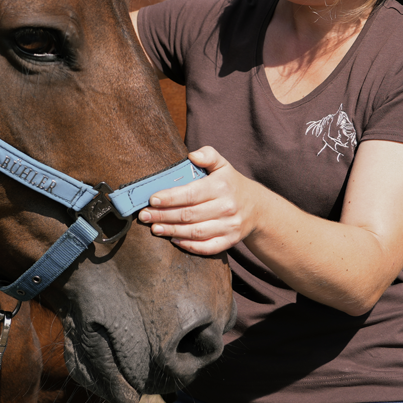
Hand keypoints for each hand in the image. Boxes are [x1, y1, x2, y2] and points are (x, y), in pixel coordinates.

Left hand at [137, 147, 259, 254]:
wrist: (258, 208)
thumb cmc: (231, 184)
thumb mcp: (223, 165)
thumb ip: (208, 155)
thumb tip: (192, 155)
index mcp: (222, 186)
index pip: (191, 194)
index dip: (170, 198)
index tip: (152, 200)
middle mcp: (226, 207)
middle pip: (189, 215)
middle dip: (163, 216)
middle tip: (144, 216)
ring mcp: (229, 226)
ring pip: (195, 232)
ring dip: (172, 231)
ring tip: (154, 228)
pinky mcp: (230, 241)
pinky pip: (207, 247)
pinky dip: (189, 246)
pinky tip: (174, 240)